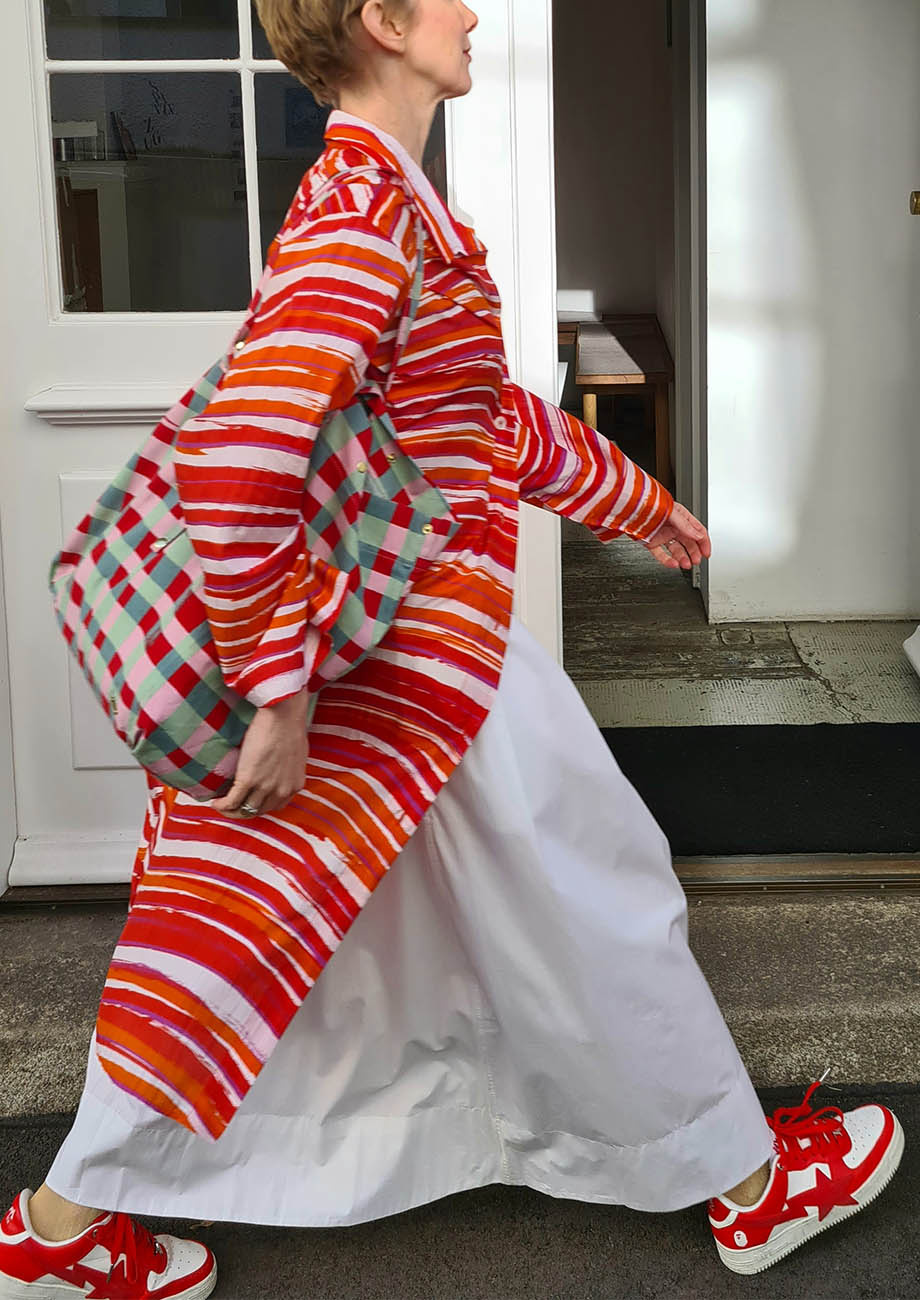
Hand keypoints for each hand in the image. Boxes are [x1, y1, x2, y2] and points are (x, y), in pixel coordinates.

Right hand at [210, 689, 310, 818]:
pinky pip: (232, 801)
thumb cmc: (290, 725)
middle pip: (259, 810)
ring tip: (220, 804)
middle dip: (243, 810)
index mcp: (294, 784)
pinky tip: (214, 801)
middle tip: (230, 803)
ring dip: (230, 810)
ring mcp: (265, 786)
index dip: (260, 805)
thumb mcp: (295, 753)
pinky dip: (221, 805)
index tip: (249, 800)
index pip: (276, 806)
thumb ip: (287, 767)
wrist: (283, 714)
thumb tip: (277, 766)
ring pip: (245, 810)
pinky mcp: (249, 779)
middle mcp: (282, 790)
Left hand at [643, 502, 710, 570]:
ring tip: (686, 564)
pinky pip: (661, 554)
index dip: (704, 542)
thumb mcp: (673, 513)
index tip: (706, 553)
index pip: (697, 531)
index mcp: (681, 518)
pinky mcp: (652, 543)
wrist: (632, 509)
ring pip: (676, 550)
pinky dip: (667, 561)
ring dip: (682, 558)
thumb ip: (686, 525)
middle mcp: (673, 527)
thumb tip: (698, 536)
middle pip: (689, 543)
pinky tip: (673, 564)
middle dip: (694, 553)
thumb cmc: (651, 505)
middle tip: (696, 561)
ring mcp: (663, 536)